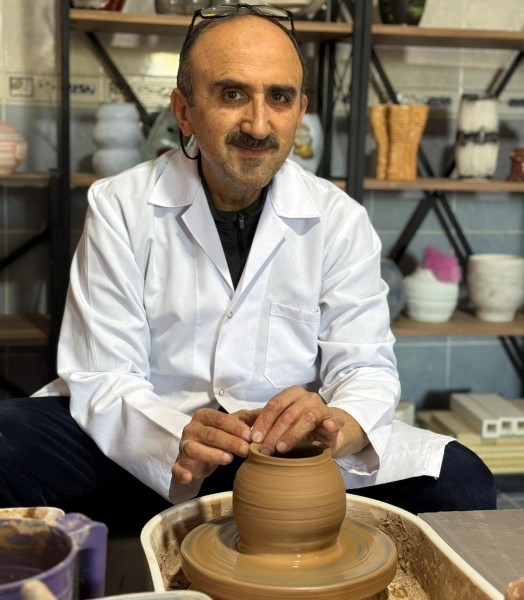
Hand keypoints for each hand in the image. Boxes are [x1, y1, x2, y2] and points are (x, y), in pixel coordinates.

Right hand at [172, 408, 259, 483]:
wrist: (197, 454)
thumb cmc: (218, 436)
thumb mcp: (233, 424)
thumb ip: (249, 418)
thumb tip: (269, 411)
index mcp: (204, 415)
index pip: (221, 419)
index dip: (236, 427)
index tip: (251, 436)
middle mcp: (191, 428)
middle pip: (211, 434)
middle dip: (230, 442)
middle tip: (247, 450)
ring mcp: (184, 445)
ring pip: (195, 449)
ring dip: (212, 454)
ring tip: (229, 459)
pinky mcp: (179, 463)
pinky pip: (177, 467)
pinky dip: (181, 472)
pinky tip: (189, 477)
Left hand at [250, 386, 367, 457]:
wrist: (327, 431)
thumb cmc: (299, 427)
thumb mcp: (282, 423)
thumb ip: (268, 425)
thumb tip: (246, 435)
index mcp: (292, 394)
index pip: (274, 405)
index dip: (263, 422)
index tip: (254, 438)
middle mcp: (308, 397)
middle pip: (288, 413)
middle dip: (274, 433)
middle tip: (264, 450)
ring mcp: (323, 409)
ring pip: (307, 418)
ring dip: (293, 434)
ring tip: (281, 449)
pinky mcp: (335, 422)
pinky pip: (333, 422)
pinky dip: (330, 425)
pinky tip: (328, 428)